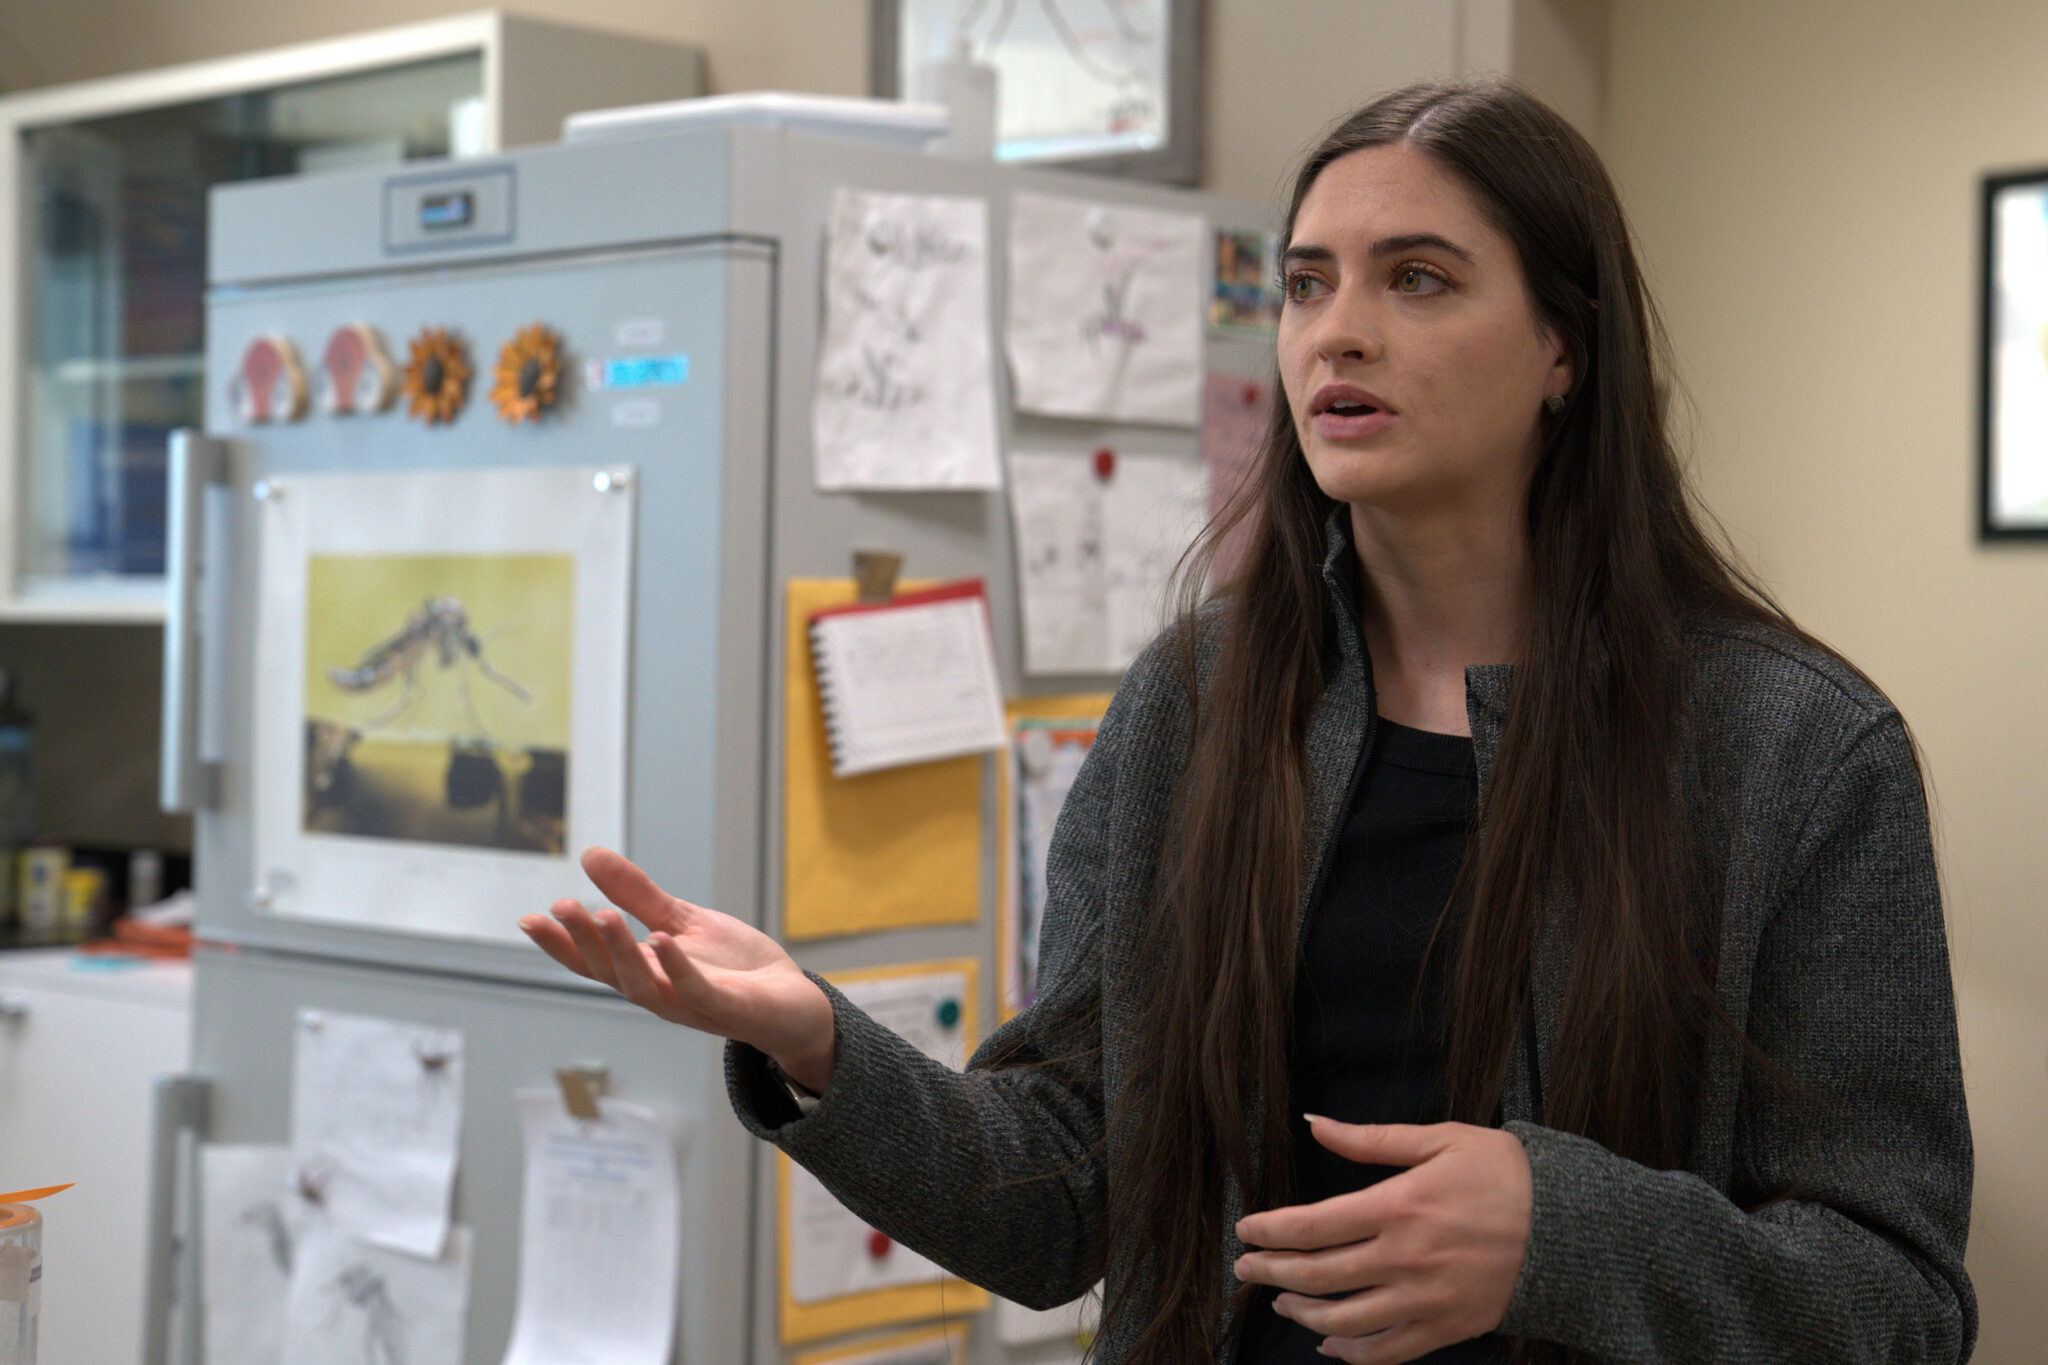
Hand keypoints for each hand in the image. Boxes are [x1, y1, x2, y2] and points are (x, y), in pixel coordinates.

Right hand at [519, 848, 837, 1091]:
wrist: (794, 1001)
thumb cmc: (736, 968)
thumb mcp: (682, 921)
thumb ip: (639, 896)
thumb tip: (590, 855)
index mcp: (646, 973)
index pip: (594, 962)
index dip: (561, 944)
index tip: (529, 918)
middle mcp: (661, 994)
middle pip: (611, 973)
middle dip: (584, 942)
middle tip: (561, 908)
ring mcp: (693, 1005)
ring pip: (645, 987)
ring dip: (621, 954)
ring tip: (603, 916)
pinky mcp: (729, 1009)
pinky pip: (697, 993)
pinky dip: (677, 970)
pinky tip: (662, 941)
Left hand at [1233, 1118, 1530, 1363]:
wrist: (1573, 1226)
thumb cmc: (1505, 1174)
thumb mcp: (1439, 1140)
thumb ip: (1369, 1140)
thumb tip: (1314, 1124)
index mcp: (1398, 1206)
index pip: (1312, 1226)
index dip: (1270, 1232)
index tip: (1245, 1231)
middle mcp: (1404, 1258)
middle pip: (1317, 1275)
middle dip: (1271, 1273)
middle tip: (1245, 1270)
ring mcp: (1425, 1299)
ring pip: (1344, 1320)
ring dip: (1303, 1314)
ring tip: (1282, 1303)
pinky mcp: (1447, 1328)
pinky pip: (1387, 1352)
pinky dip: (1351, 1354)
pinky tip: (1330, 1345)